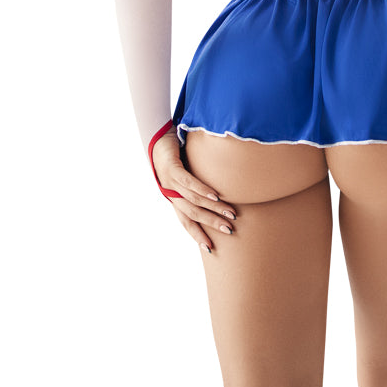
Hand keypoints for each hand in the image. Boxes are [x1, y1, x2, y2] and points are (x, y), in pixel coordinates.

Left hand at [151, 129, 236, 254]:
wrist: (156, 138)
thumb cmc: (175, 156)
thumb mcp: (186, 175)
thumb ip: (198, 188)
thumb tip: (220, 198)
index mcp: (174, 198)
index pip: (186, 221)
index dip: (197, 235)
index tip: (210, 248)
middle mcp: (171, 193)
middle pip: (192, 214)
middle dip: (211, 224)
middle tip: (230, 230)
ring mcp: (170, 181)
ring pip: (193, 200)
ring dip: (213, 208)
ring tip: (230, 213)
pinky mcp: (171, 167)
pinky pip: (188, 182)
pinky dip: (202, 190)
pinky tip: (215, 196)